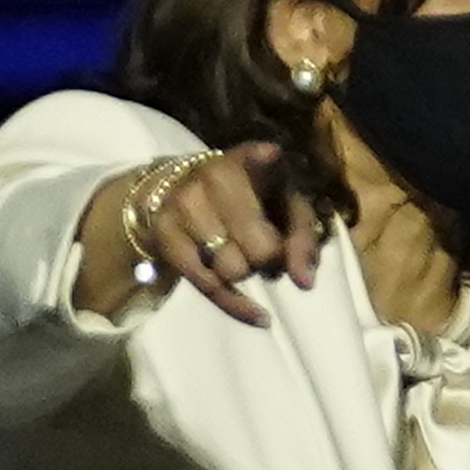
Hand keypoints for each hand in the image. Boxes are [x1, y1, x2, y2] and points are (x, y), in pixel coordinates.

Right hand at [75, 141, 313, 326]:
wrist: (172, 193)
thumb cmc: (247, 203)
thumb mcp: (284, 209)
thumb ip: (304, 240)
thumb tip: (304, 282)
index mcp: (249, 161)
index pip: (258, 158)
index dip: (264, 159)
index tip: (270, 155)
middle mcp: (214, 176)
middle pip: (260, 246)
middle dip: (271, 260)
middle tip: (267, 254)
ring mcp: (184, 203)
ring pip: (233, 268)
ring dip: (247, 273)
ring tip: (242, 257)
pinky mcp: (165, 233)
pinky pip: (207, 285)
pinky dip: (236, 305)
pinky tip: (257, 313)